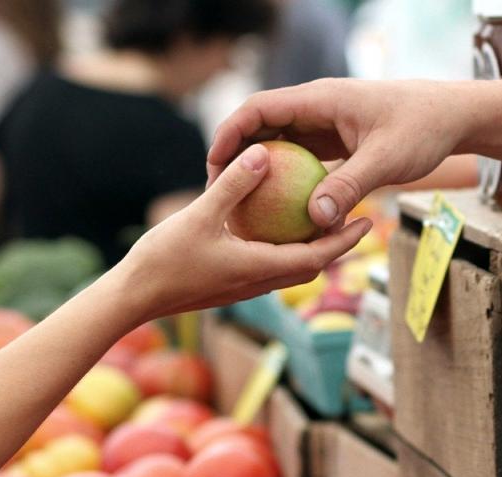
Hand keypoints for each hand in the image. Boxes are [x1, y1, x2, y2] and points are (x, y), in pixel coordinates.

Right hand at [121, 143, 372, 320]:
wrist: (133, 298)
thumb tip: (263, 153)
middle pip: (311, 265)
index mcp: (260, 269)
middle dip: (337, 245)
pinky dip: (283, 248)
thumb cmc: (164, 260)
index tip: (368, 221)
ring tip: (322, 220)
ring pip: (290, 268)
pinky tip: (274, 226)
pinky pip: (268, 265)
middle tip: (356, 218)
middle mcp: (258, 282)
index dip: (345, 240)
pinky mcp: (229, 284)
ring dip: (311, 248)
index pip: (317, 257)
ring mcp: (244, 286)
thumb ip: (233, 185)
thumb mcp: (200, 215)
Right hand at [208, 79, 471, 229]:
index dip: (230, 134)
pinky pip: (301, 159)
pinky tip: (280, 212)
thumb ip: (349, 186)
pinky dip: (287, 181)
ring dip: (260, 171)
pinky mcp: (336, 142)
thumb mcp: (386, 160)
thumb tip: (315, 220)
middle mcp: (317, 108)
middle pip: (261, 127)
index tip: (214, 166)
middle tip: (218, 193)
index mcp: (320, 100)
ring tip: (241, 205)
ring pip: (279, 144)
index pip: (259, 109)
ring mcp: (325, 125)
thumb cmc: (422, 129)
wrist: (452, 117)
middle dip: (236, 156)